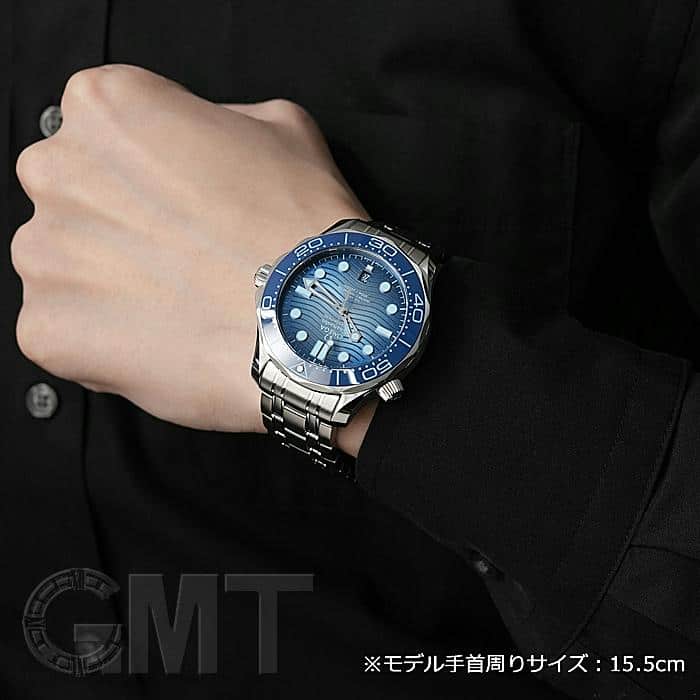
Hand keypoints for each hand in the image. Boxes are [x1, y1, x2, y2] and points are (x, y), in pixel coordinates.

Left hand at [12, 64, 367, 433]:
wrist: (311, 325)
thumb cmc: (300, 229)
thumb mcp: (283, 128)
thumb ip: (220, 119)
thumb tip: (205, 139)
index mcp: (107, 108)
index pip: (105, 131)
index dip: (149, 171)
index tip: (181, 203)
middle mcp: (57, 171)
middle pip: (73, 196)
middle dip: (118, 224)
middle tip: (179, 258)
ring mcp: (43, 256)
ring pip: (63, 267)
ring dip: (106, 285)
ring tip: (174, 307)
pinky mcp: (46, 330)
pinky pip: (60, 331)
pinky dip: (99, 341)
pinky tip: (158, 341)